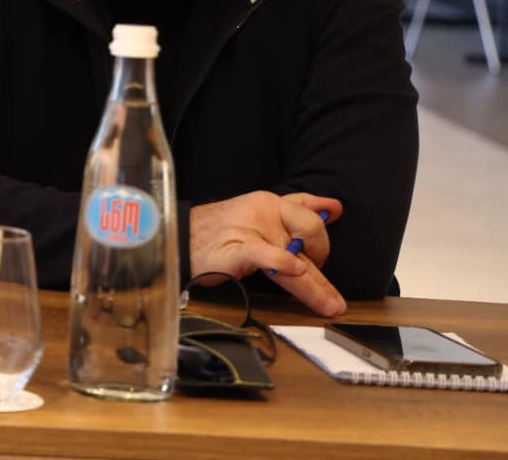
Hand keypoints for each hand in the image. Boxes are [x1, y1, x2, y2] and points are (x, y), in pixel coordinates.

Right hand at [189, 191, 345, 315]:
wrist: (175, 237)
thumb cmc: (214, 231)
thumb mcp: (253, 213)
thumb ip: (291, 210)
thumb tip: (332, 208)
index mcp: (268, 201)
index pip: (307, 209)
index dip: (323, 227)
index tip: (332, 232)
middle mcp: (263, 211)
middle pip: (309, 236)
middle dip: (325, 270)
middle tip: (330, 296)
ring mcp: (250, 229)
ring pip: (294, 257)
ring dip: (317, 287)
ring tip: (330, 306)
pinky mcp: (236, 249)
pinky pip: (265, 254)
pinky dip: (282, 263)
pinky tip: (295, 271)